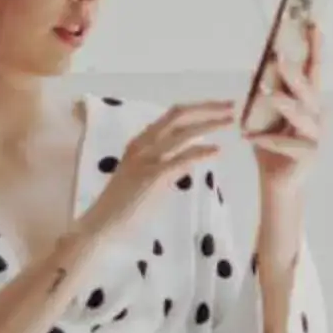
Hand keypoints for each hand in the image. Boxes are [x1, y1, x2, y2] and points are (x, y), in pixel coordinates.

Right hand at [69, 101, 232, 268]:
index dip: (198, 108)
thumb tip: (187, 158)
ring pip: (182, 132)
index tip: (219, 108)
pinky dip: (201, 152)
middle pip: (178, 115)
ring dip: (209, 124)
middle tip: (231, 106)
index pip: (171, 116)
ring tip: (230, 121)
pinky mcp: (152, 177)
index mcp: (139, 142)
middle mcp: (141, 145)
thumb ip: (162, 164)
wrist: (101, 225)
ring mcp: (146, 160)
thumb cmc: (123, 207)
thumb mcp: (143, 176)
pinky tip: (217, 151)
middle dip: (207, 107)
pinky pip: (181, 159)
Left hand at [250, 5, 324, 207]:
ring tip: (266, 94)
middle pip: (308, 88)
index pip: (312, 69)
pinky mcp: (309, 155)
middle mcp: (316, 115)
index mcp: (307, 102)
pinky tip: (252, 139)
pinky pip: (288, 143)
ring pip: (301, 114)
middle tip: (278, 56)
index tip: (312, 22)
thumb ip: (265, 93)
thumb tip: (260, 66)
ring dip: (283, 102)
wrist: (276, 184)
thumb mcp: (263, 115)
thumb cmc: (271, 147)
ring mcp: (316, 135)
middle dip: (294, 71)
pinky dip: (269, 140)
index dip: (314, 47)